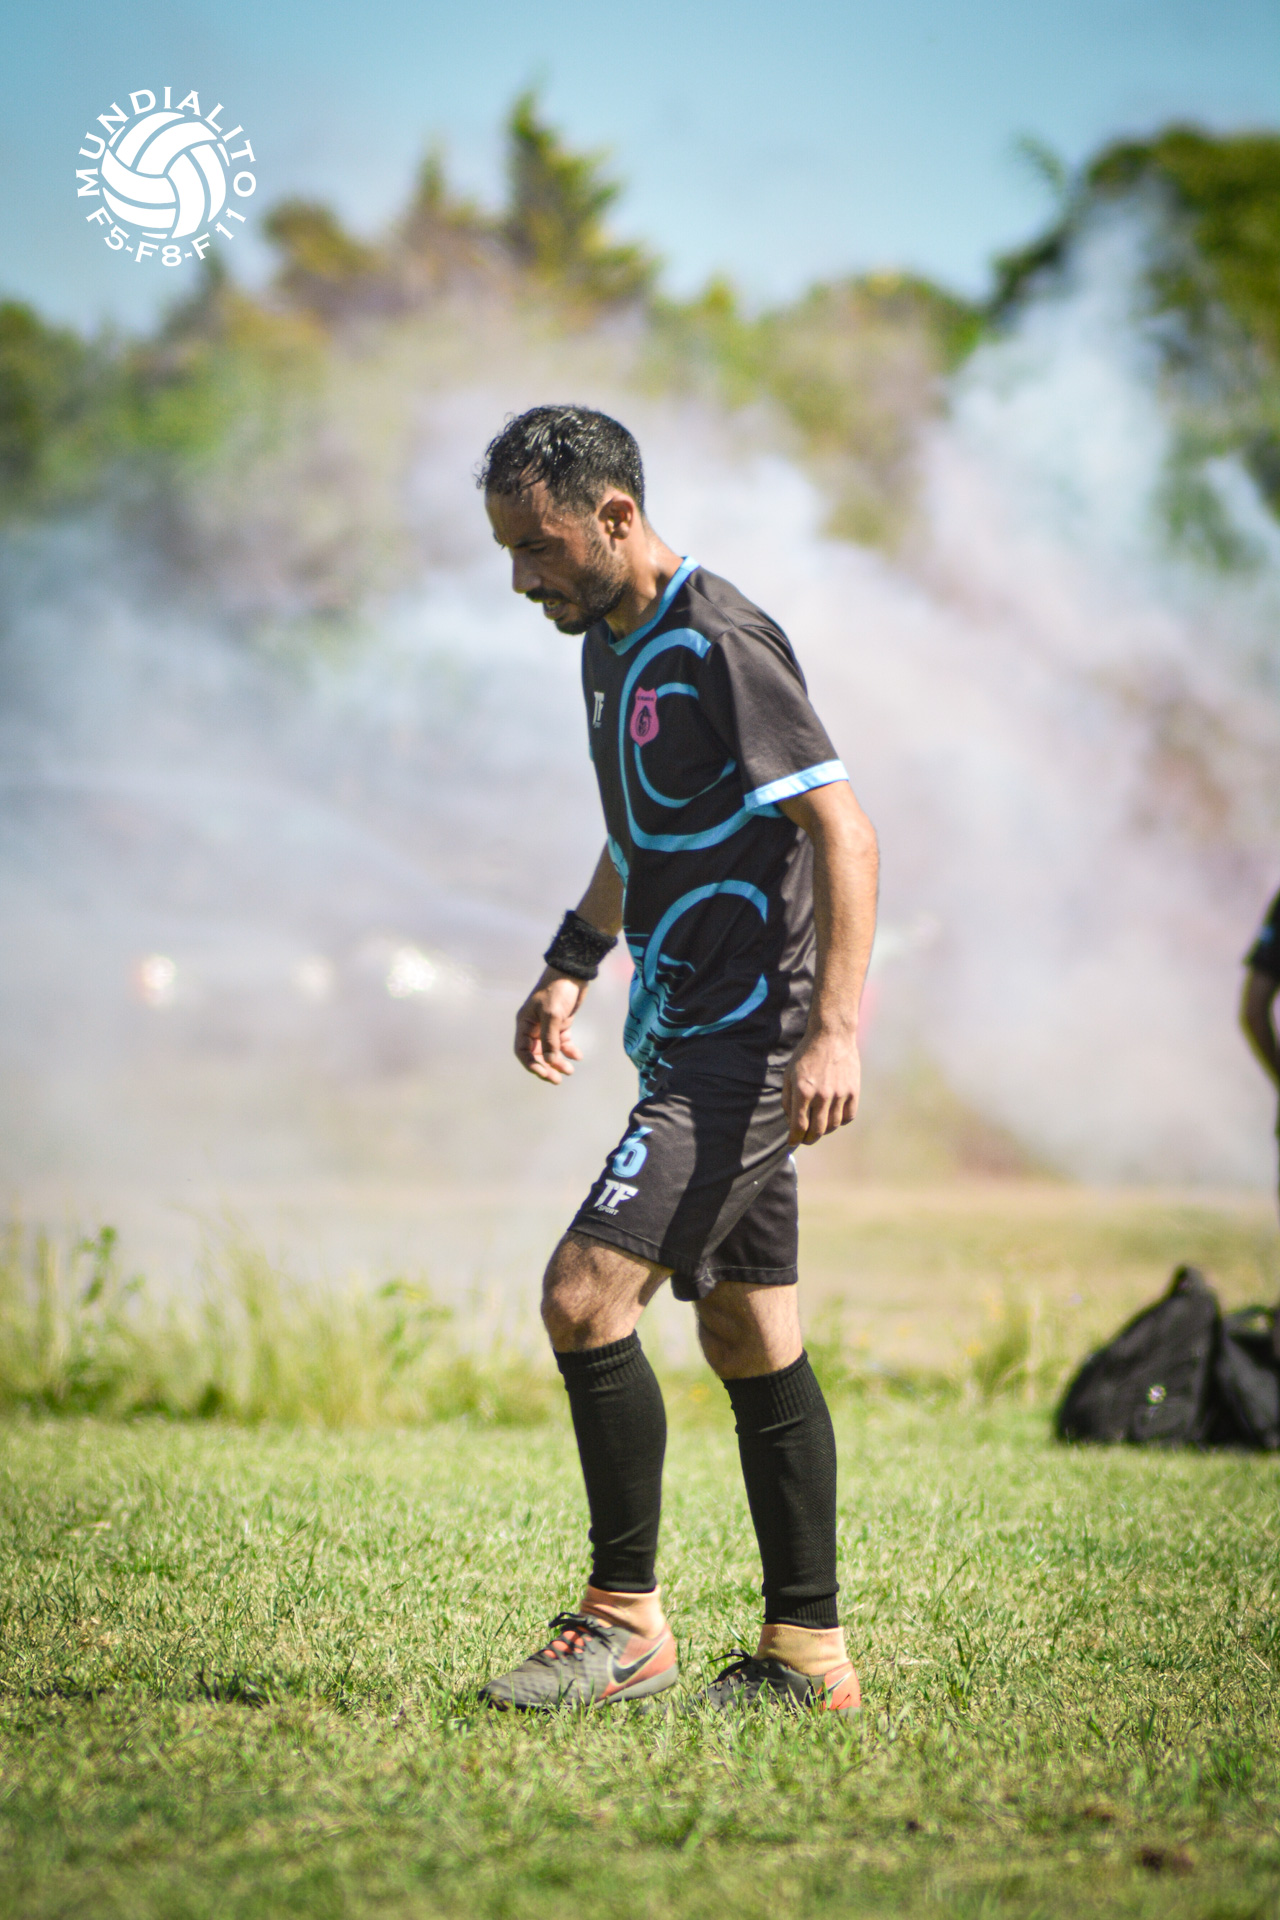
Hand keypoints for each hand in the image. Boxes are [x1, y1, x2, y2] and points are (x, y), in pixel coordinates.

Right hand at [514, 971, 587, 1083]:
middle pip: (536, 1054)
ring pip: (550, 1050)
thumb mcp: (552, 1014)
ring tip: (570, 1071)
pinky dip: (569, 1050)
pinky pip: (562, 1042)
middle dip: (547, 1067)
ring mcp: (547, 1026)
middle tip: (557, 1080)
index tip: (544, 1073)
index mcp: (525, 1024)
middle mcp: (533, 1027)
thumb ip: (550, 1038)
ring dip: (559, 1062)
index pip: (523, 1050)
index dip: (531, 1064)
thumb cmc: (558, 990)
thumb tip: (550, 1060)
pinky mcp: (561, 1024)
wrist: (573, 972)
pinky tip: (578, 1056)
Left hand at [782, 1028, 860, 1146]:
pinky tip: (833, 1117)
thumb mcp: (789, 1074)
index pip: (799, 1126)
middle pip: (817, 1130)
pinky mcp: (853, 1091)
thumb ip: (787, 1099)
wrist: (832, 1035)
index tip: (792, 1142)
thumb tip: (791, 1122)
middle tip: (805, 1139)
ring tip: (819, 1127)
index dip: (795, 1138)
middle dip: (809, 1139)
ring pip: (833, 1125)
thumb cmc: (806, 1055)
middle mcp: (822, 1095)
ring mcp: (840, 1094)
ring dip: (824, 1131)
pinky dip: (840, 1121)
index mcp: (803, 1091)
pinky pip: (848, 1116)